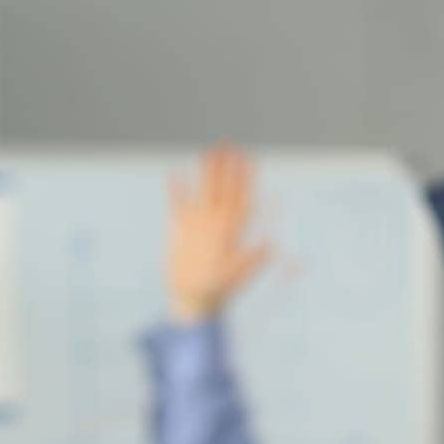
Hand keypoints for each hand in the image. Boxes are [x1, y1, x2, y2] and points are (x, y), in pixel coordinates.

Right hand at [167, 146, 270, 323]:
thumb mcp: (238, 275)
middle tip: (227, 144)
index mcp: (233, 230)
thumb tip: (269, 243)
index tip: (247, 158)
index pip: (241, 197)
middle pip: (223, 189)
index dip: (245, 178)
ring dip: (205, 173)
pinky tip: (174, 174)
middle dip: (226, 168)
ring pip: (203, 192)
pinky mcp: (181, 231)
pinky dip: (177, 191)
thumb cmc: (219, 290)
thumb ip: (252, 259)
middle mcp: (218, 222)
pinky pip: (178, 206)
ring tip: (207, 153)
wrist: (194, 299)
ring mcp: (199, 225)